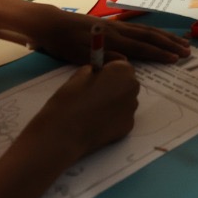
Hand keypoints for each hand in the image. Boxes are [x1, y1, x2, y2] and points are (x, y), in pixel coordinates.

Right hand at [26, 62, 140, 159]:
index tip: (98, 78)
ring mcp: (132, 109)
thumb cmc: (70, 100)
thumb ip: (94, 71)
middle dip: (115, 87)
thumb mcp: (79, 75)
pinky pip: (122, 117)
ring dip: (114, 103)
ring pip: (125, 101)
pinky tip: (97, 122)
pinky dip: (112, 118)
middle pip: (127, 84)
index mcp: (122, 71)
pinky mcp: (128, 127)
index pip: (122, 66)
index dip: (109, 72)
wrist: (65, 132)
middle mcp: (132, 89)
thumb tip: (98, 73)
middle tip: (95, 94)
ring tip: (94, 110)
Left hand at [31, 7, 190, 64]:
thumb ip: (104, 58)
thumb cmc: (64, 44)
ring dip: (165, 36)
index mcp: (112, 39)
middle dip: (169, 43)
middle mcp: (118, 30)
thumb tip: (126, 63)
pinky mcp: (113, 25)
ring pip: (146, 30)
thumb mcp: (80, 55)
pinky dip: (153, 32)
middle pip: (149, 36)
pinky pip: (139, 28)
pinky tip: (159, 35)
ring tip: (181, 42)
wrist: (52, 24)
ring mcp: (117, 26)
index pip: (141, 47)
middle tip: (187, 50)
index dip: (159, 53)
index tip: (175, 59)